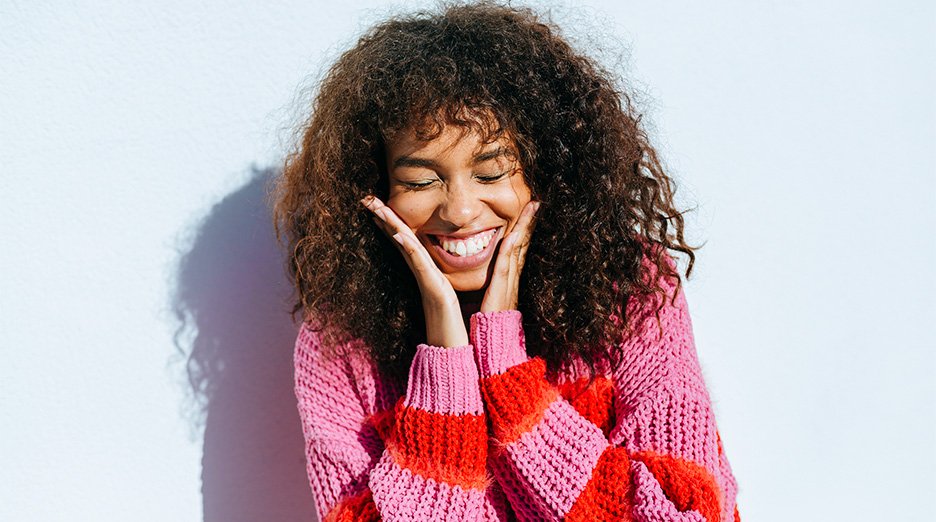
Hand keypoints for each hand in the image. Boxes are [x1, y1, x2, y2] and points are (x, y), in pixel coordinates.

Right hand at [361, 195, 468, 347]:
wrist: (453, 349)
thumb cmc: (454, 324)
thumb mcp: (455, 293)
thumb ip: (450, 279)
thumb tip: (449, 270)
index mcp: (428, 272)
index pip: (407, 241)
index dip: (393, 223)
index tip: (381, 206)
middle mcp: (423, 272)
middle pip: (400, 238)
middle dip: (384, 218)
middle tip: (367, 199)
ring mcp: (425, 279)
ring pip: (405, 245)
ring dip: (390, 225)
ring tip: (376, 207)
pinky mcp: (433, 288)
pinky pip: (418, 263)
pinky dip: (408, 247)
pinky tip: (398, 233)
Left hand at [481, 200, 540, 311]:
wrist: (493, 343)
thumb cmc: (487, 322)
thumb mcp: (488, 297)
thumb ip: (488, 284)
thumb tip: (482, 275)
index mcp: (509, 278)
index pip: (517, 248)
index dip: (523, 229)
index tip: (528, 212)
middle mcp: (512, 277)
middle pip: (523, 244)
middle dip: (529, 223)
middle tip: (537, 202)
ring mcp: (509, 282)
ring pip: (518, 249)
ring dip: (525, 227)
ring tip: (532, 208)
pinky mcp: (501, 289)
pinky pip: (506, 265)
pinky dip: (510, 248)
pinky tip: (513, 234)